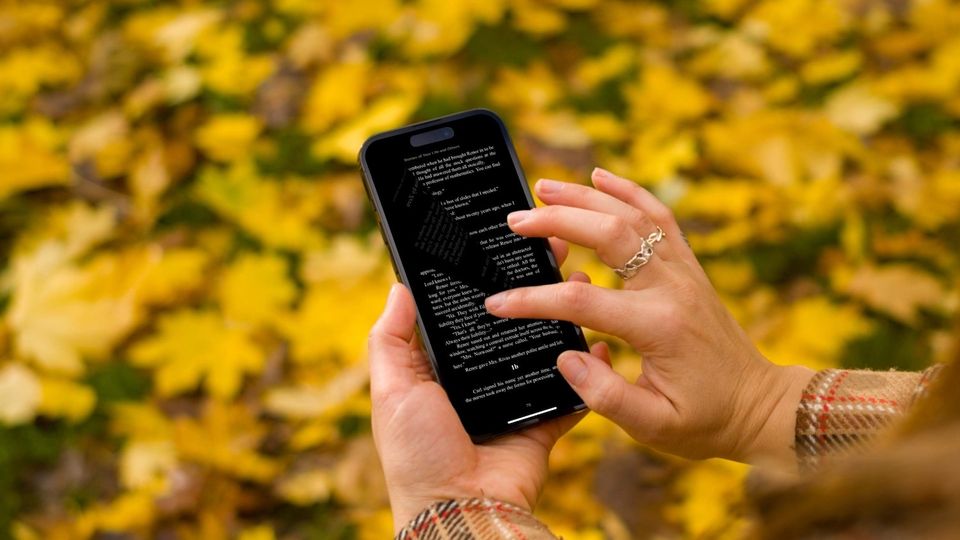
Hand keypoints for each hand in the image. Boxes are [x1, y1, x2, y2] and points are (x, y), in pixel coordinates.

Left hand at [369, 246, 610, 530]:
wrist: (459, 510)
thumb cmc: (416, 454)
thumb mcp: (392, 391)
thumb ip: (391, 341)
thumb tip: (398, 287)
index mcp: (443, 370)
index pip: (465, 314)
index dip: (481, 282)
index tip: (499, 248)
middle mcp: (479, 381)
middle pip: (509, 326)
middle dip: (530, 291)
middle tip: (549, 254)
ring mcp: (514, 401)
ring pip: (543, 352)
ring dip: (562, 319)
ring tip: (579, 280)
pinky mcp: (543, 423)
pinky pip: (570, 393)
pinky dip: (586, 371)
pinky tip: (599, 340)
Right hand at [484, 168, 813, 465]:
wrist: (758, 406)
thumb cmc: (705, 420)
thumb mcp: (653, 425)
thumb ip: (605, 395)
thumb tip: (566, 357)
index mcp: (657, 327)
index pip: (583, 303)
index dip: (535, 301)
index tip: (499, 303)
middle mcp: (672, 288)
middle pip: (609, 236)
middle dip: (558, 222)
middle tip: (517, 220)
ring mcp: (683, 272)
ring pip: (633, 216)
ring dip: (587, 197)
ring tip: (544, 188)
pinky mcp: (689, 268)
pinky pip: (660, 217)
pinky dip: (630, 191)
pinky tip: (601, 176)